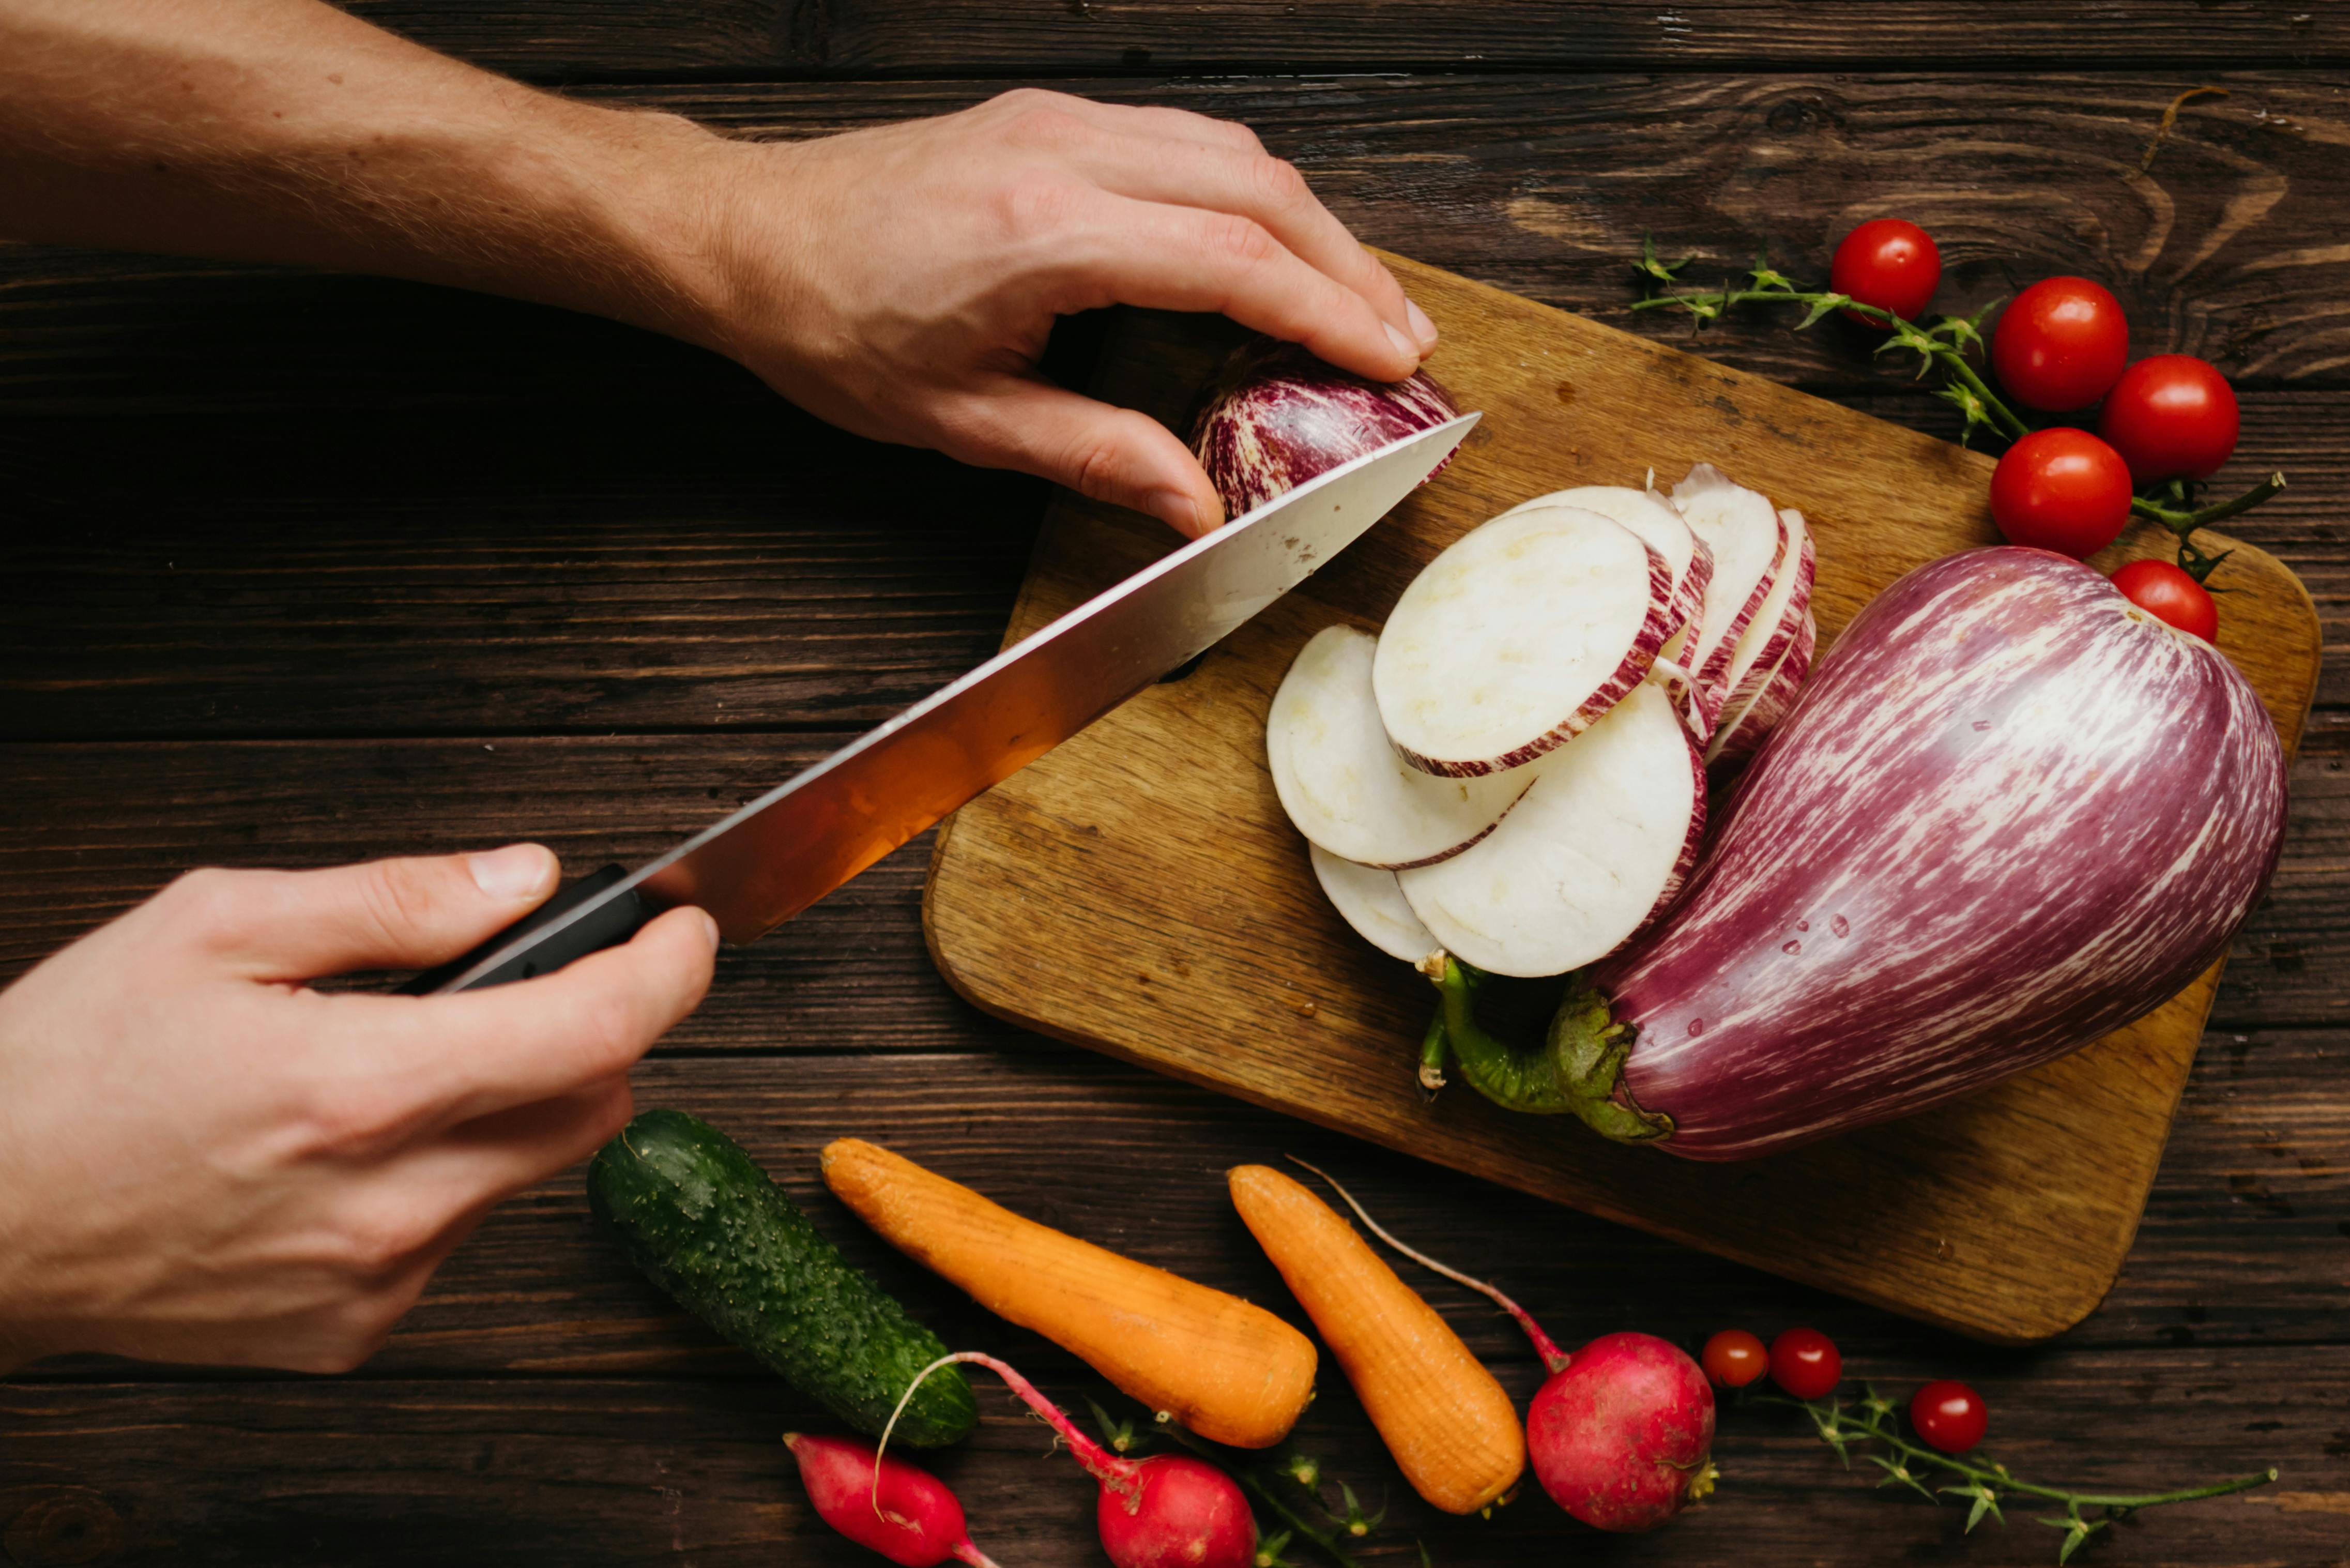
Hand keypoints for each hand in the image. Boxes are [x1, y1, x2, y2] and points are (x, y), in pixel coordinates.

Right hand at [0, 845, 715, 1372]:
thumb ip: (395, 902)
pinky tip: (343, 1151)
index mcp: (358, 1087)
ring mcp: (371, 1279)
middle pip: (587, 1106)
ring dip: (504, 1107)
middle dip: (586, 1034)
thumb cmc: (64, 1068)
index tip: (687, 934)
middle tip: (516, 990)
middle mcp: (383, 1201)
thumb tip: (524, 878)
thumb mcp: (216, 926)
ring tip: (388, 1069)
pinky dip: (440, 1179)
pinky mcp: (348, 1332)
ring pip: (524, 1171)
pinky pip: (454, 1237)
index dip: (666, 973)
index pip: (591, 1031)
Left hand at [685, 90, 1438, 537]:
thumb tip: (1195, 506)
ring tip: (1357, 301)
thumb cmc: (832, 325)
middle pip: (1256, 188)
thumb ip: (1095, 456)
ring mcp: (1059, 122)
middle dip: (1346, 265)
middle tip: (1402, 340)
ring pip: (1231, 151)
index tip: (1389, 358)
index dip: (1326, 311)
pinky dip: (1252, 194)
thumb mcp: (963, 422)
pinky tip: (1275, 247)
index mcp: (1042, 234)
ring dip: (1310, 224)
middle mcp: (1061, 154)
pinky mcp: (1052, 118)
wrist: (750, 238)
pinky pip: (1186, 140)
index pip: (1230, 257)